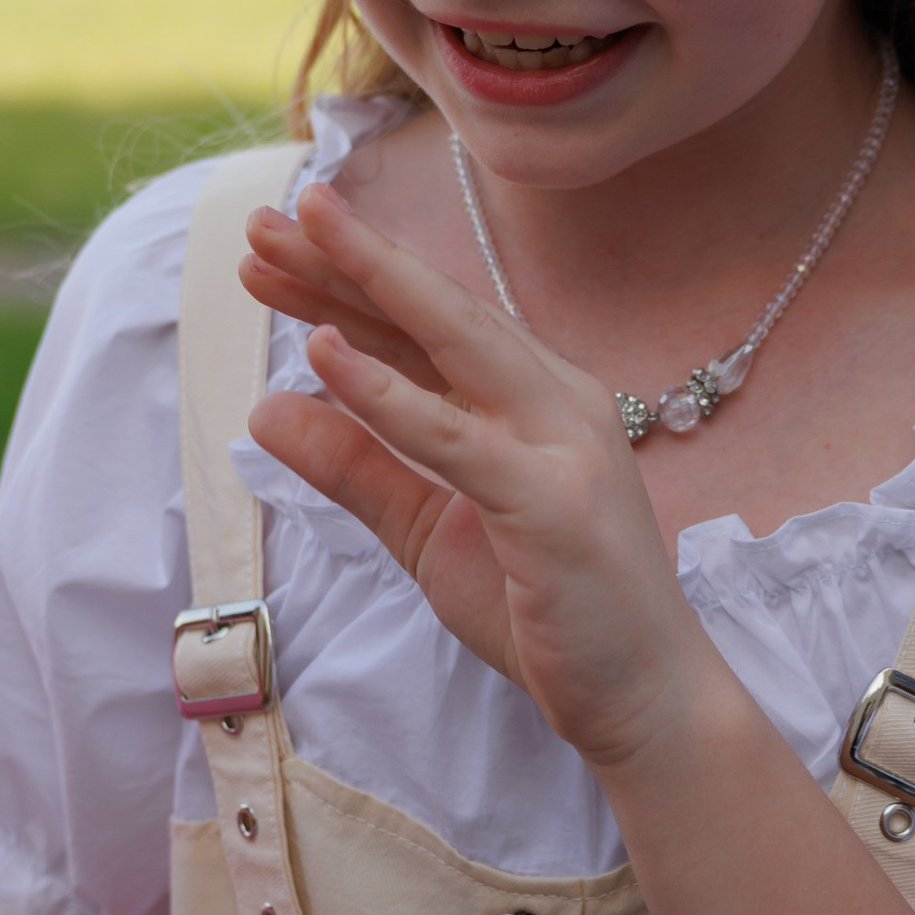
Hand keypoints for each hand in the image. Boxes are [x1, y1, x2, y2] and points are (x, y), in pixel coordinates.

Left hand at [238, 182, 721, 774]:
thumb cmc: (548, 612)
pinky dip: (388, 394)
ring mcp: (562, 446)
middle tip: (272, 214)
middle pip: (440, 311)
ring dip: (368, 284)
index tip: (272, 250)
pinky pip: (455, 439)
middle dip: (353, 257)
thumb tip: (268, 408)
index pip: (430, 325)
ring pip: (454, 344)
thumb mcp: (425, 531)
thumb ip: (356, 467)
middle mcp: (556, 402)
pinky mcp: (552, 504)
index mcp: (535, 400)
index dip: (351, 281)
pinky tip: (325, 352)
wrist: (646, 699)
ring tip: (293, 237)